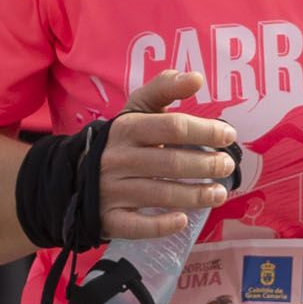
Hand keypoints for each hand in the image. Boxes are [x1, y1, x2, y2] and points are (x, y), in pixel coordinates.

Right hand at [98, 71, 237, 238]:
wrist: (74, 175)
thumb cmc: (121, 141)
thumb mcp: (136, 110)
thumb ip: (164, 88)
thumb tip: (196, 77)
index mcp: (127, 129)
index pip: (172, 127)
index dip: (205, 131)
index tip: (228, 135)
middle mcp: (118, 159)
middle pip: (171, 162)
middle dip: (206, 165)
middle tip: (227, 166)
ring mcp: (112, 190)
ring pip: (159, 195)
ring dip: (196, 196)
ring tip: (219, 193)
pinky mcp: (109, 218)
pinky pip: (137, 226)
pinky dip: (161, 225)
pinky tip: (182, 220)